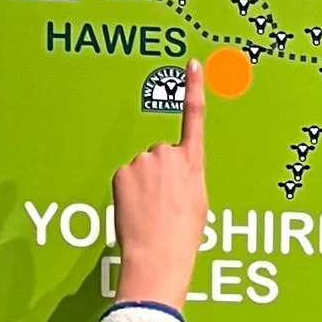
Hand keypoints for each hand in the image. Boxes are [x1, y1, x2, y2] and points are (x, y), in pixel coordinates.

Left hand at [111, 61, 207, 304]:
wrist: (158, 256)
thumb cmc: (182, 238)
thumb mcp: (198, 204)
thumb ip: (188, 179)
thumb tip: (175, 177)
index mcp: (192, 164)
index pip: (195, 117)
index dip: (194, 89)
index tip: (192, 65)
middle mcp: (168, 155)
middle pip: (160, 155)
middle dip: (159, 174)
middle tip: (162, 204)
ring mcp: (143, 162)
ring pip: (141, 168)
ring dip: (143, 185)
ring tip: (149, 212)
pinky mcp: (123, 172)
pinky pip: (125, 178)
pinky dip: (127, 191)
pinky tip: (135, 211)